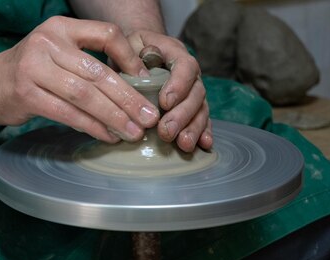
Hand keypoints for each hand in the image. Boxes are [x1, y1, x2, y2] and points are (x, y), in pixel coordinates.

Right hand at [0, 16, 161, 142]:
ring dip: (114, 117)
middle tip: (149, 118)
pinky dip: (91, 127)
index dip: (130, 58)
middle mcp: (47, 42)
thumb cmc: (29, 71)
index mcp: (60, 27)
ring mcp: (34, 67)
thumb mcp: (56, 52)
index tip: (146, 81)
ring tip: (133, 132)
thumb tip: (132, 87)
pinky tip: (107, 136)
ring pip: (85, 95)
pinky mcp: (26, 93)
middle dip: (129, 98)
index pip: (106, 34)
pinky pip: (68, 113)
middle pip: (98, 72)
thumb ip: (86, 61)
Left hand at [123, 30, 212, 151]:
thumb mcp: (126, 45)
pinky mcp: (191, 108)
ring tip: (184, 144)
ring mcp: (192, 91)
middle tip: (167, 132)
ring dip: (194, 128)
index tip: (165, 103)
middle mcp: (189, 73)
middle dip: (183, 115)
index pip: (185, 66)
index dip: (179, 85)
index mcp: (175, 52)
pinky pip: (201, 120)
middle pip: (196, 92)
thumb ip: (132, 56)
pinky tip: (203, 145)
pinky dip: (203, 133)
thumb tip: (140, 74)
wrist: (135, 52)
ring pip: (201, 109)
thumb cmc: (129, 50)